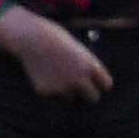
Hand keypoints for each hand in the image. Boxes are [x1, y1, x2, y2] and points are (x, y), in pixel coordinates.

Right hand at [0, 11, 115, 102]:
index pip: (106, 85)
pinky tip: (44, 74)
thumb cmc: (56, 39)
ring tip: (56, 74)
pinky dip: (51, 89)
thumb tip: (89, 87)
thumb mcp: (78, 51)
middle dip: (88, 95)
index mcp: (90, 66)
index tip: (95, 83)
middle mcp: (79, 79)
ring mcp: (63, 87)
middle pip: (93, 98)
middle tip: (81, 90)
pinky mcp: (47, 92)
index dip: (100, 84)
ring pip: (71, 98)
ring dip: (67, 91)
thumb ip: (86, 68)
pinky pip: (54, 96)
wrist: (32, 39)